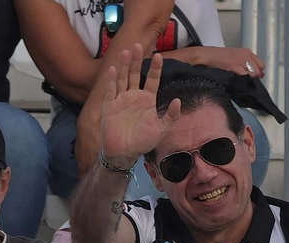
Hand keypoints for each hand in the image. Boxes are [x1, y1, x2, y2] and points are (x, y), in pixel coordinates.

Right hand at [99, 47, 180, 165]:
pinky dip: (111, 80)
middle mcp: (134, 96)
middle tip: (138, 44)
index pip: (151, 79)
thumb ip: (171, 115)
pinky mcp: (109, 106)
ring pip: (122, 78)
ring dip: (124, 65)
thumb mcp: (162, 129)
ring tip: (126, 51)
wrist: (124, 153)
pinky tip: (113, 69)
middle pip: (135, 74)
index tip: (158, 56)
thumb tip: (178, 100)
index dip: (155, 68)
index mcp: (147, 99)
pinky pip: (110, 91)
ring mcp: (121, 100)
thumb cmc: (143, 141)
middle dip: (137, 60)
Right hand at [199, 46, 264, 76]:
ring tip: (240, 80)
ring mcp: (241, 61)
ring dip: (248, 79)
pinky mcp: (234, 66)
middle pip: (258, 70)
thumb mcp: (235, 56)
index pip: (261, 64)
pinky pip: (244, 75)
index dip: (258, 72)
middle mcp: (246, 56)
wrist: (208, 55)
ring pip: (252, 74)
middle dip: (254, 76)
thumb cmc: (218, 57)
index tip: (256, 77)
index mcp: (247, 52)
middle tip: (247, 80)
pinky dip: (242, 79)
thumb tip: (254, 73)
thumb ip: (245, 62)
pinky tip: (236, 80)